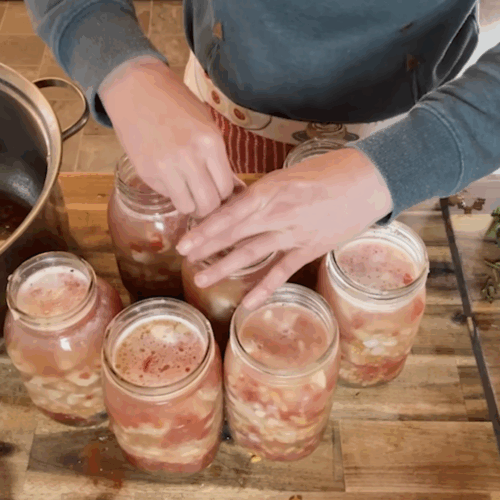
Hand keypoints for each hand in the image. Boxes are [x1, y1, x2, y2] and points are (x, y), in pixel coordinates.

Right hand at [99, 56, 233, 215]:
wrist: (136, 89)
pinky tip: (169, 178)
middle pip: (209, 204)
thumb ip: (218, 159)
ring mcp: (166, 167)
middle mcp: (190, 158)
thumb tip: (233, 190)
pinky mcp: (147, 173)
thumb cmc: (176, 105)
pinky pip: (168, 196)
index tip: (218, 192)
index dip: (224, 195)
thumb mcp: (206, 126)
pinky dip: (171, 193)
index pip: (226, 188)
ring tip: (187, 193)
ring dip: (189, 204)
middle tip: (204, 198)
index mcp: (210, 143)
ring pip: (188, 207)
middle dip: (208, 206)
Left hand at [176, 148, 392, 307]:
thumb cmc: (328, 170)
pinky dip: (265, 288)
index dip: (206, 229)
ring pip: (254, 254)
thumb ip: (263, 192)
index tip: (185, 240)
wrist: (369, 181)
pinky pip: (283, 271)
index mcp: (271, 190)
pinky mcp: (310, 249)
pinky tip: (248, 302)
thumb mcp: (289, 174)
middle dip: (208, 248)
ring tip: (203, 280)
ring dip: (227, 268)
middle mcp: (279, 214)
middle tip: (185, 260)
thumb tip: (237, 204)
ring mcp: (294, 234)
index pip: (230, 212)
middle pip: (236, 234)